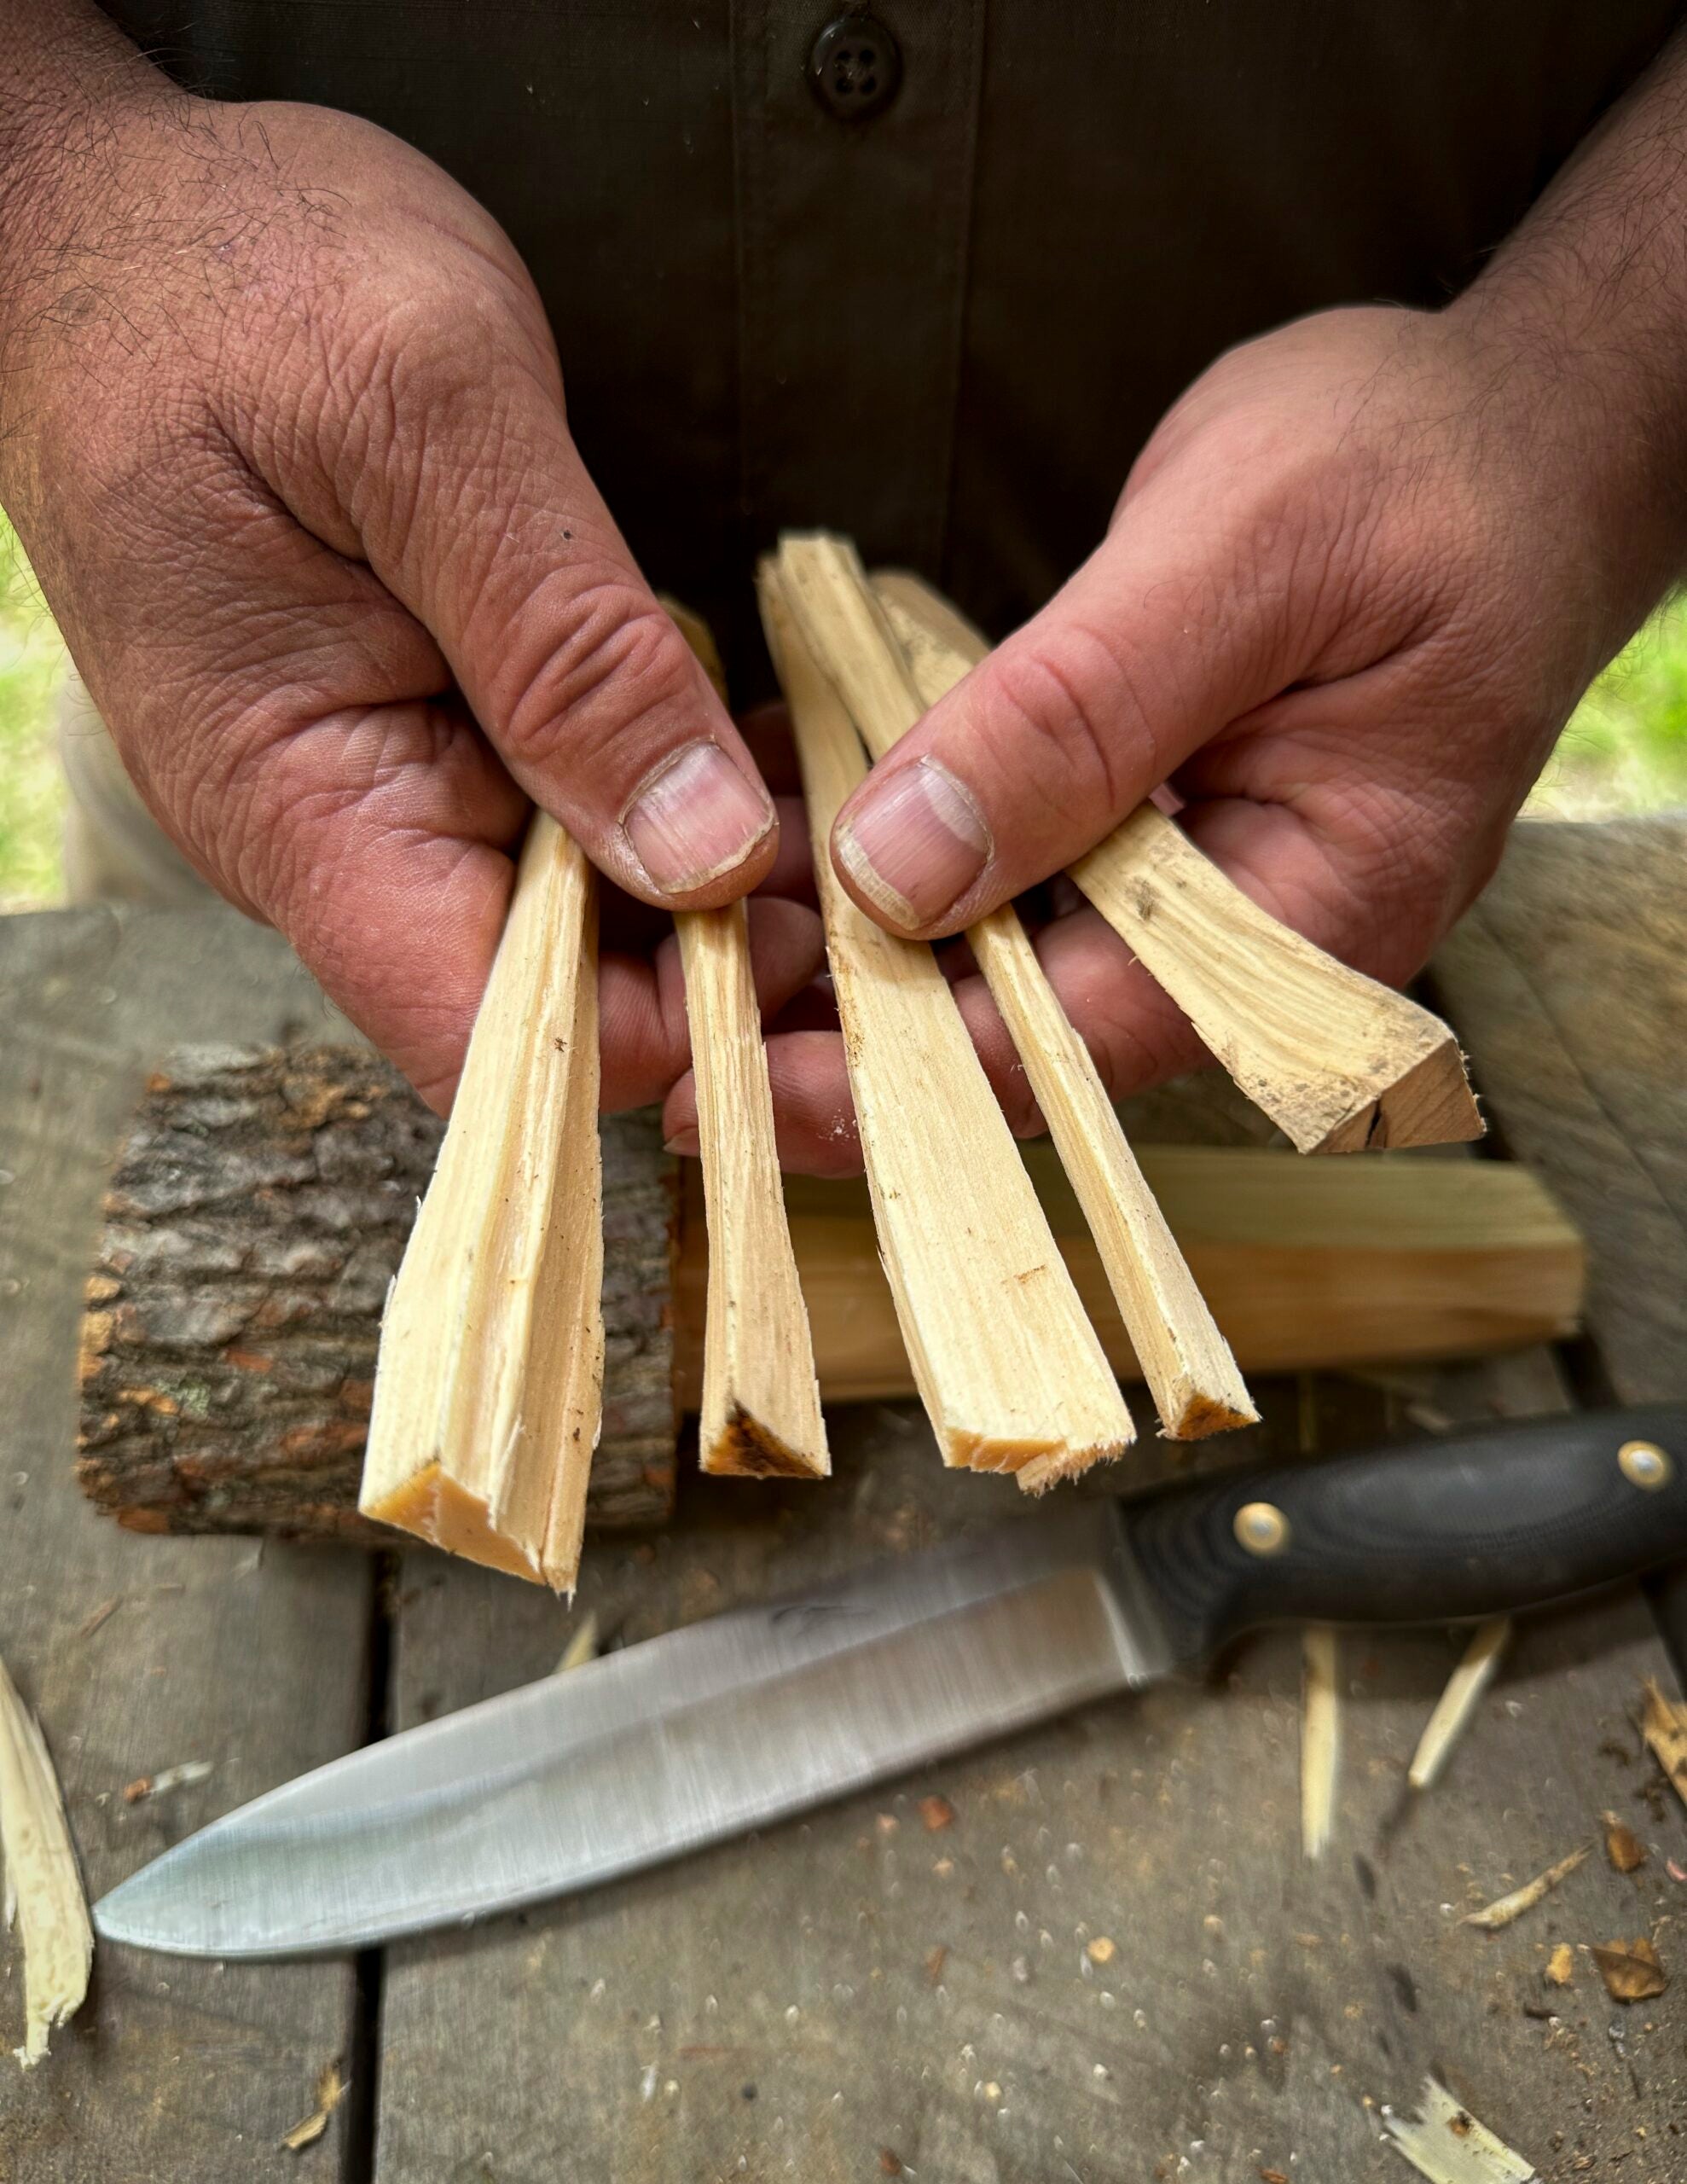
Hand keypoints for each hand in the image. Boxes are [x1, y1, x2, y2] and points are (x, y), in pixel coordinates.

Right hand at [0, 59, 819, 1110]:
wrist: (117, 208)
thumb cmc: (234, 275)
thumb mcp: (429, 420)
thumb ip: (568, 648)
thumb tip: (699, 855)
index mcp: (303, 807)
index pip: (495, 1039)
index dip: (659, 1025)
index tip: (791, 931)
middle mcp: (337, 837)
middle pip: (557, 993)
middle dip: (711, 946)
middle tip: (851, 842)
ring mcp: (377, 786)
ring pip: (574, 911)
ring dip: (705, 869)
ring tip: (817, 777)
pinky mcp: (420, 731)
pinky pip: (560, 816)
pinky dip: (661, 793)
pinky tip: (746, 739)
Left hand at [712, 299, 1664, 1158]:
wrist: (1510, 430)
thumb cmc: (1423, 471)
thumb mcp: (1244, 560)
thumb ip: (1078, 719)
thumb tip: (901, 873)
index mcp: (1307, 922)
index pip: (1074, 1047)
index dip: (898, 1076)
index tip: (739, 1081)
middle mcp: (1246, 947)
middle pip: (1016, 1028)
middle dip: (843, 1017)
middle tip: (669, 997)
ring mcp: (1198, 893)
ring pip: (996, 953)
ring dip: (847, 930)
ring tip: (691, 899)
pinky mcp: (1152, 832)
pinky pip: (1007, 867)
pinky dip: (896, 840)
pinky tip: (783, 796)